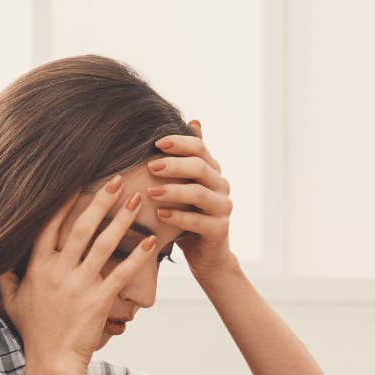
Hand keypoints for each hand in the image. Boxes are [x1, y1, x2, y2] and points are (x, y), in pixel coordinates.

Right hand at [0, 175, 158, 372]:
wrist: (51, 361)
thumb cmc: (33, 331)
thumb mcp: (12, 301)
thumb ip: (5, 276)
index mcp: (37, 267)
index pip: (49, 225)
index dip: (64, 201)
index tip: (78, 180)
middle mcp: (58, 271)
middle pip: (81, 227)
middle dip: (100, 200)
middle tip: (117, 179)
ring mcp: (78, 285)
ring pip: (103, 245)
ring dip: (121, 220)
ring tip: (136, 199)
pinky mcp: (98, 301)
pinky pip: (121, 274)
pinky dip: (137, 257)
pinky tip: (151, 241)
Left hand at [149, 120, 236, 277]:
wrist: (205, 254)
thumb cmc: (189, 215)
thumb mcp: (185, 185)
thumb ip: (187, 158)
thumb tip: (195, 121)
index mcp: (213, 171)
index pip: (200, 148)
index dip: (179, 143)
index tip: (156, 143)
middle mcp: (222, 186)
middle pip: (201, 167)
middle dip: (174, 165)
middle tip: (150, 167)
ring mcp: (223, 208)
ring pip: (199, 193)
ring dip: (173, 191)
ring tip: (150, 193)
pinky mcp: (220, 230)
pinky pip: (198, 221)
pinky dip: (178, 216)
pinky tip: (160, 214)